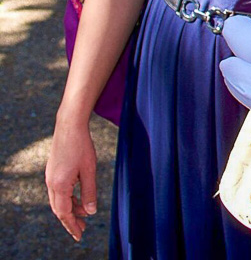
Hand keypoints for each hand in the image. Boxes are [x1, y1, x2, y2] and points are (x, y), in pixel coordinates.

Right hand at [45, 118, 97, 241]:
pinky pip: (58, 191)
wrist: (69, 125)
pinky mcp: (52, 171)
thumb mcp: (89, 170)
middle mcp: (51, 183)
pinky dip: (67, 198)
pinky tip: (77, 197)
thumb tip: (90, 212)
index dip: (72, 226)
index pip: (65, 213)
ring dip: (70, 208)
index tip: (79, 236)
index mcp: (59, 185)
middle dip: (70, 220)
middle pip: (59, 209)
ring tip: (83, 213)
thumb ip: (89, 192)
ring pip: (58, 200)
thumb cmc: (81, 146)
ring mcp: (50, 177)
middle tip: (82, 229)